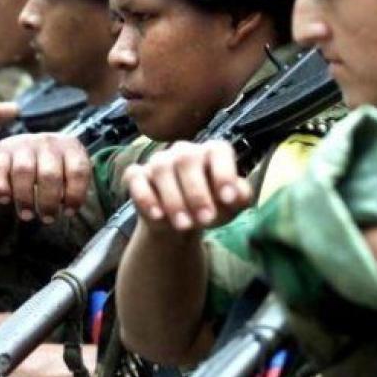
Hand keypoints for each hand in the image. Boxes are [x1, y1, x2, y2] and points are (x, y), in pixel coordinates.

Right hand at [0, 133, 89, 222]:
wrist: (22, 154)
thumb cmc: (53, 171)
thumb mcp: (68, 174)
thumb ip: (72, 188)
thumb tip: (68, 208)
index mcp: (71, 147)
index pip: (78, 171)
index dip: (74, 195)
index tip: (69, 212)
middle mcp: (48, 142)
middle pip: (49, 174)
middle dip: (49, 202)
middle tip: (48, 219)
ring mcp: (24, 143)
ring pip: (23, 171)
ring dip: (25, 199)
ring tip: (27, 216)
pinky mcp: (2, 150)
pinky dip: (0, 187)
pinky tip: (5, 200)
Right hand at [122, 140, 251, 232]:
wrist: (181, 224)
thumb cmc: (210, 207)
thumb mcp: (231, 206)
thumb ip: (241, 197)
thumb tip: (239, 193)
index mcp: (211, 153)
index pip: (218, 151)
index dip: (224, 173)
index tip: (229, 199)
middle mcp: (184, 151)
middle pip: (187, 159)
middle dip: (197, 192)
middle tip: (206, 219)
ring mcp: (159, 161)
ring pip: (161, 169)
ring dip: (173, 199)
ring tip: (184, 225)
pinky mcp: (137, 175)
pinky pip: (135, 177)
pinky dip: (145, 197)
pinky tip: (157, 216)